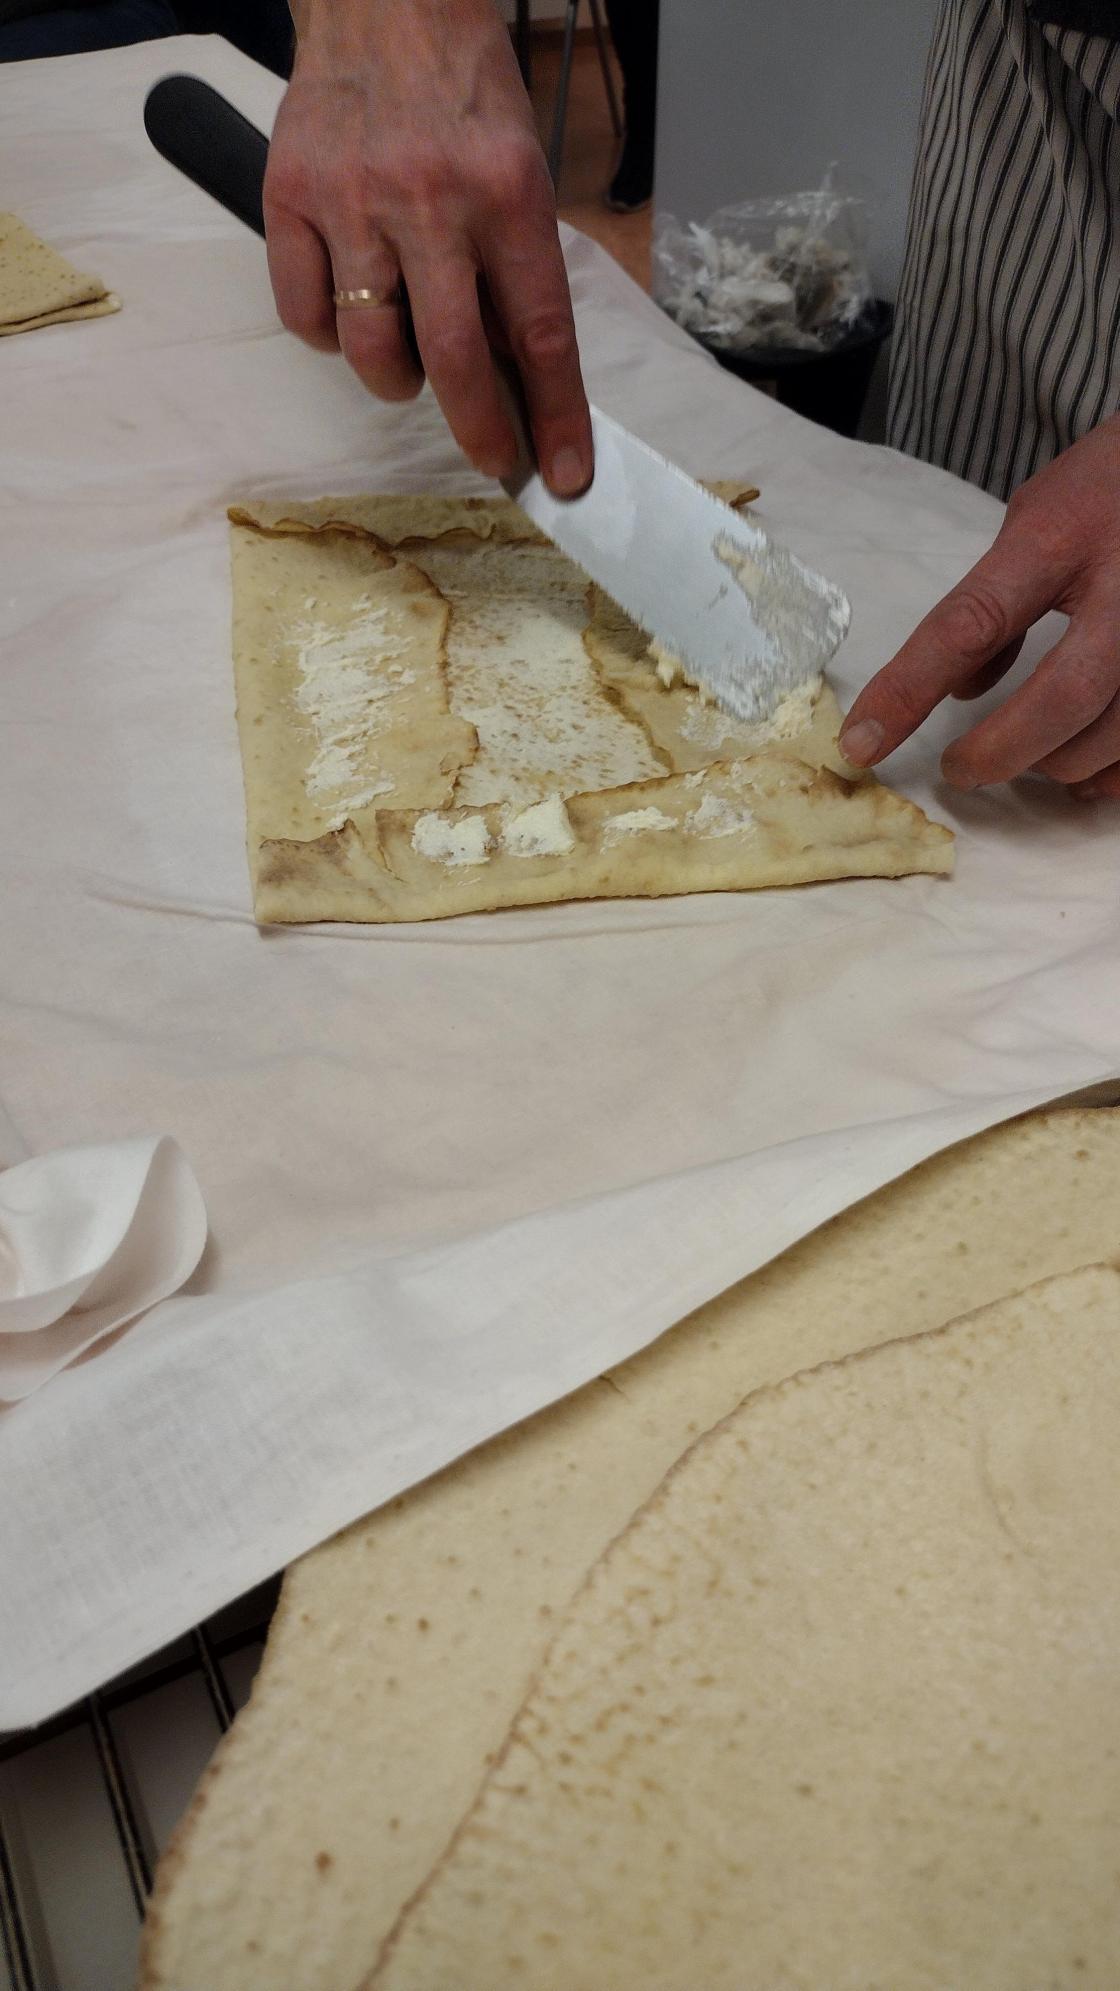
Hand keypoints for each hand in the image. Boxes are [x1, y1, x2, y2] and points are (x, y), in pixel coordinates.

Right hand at [264, 0, 592, 495]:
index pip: (539, 333)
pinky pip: (305, 317)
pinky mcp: (288, 198)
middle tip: (494, 459)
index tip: (567, 475)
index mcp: (506, 192)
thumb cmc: (463, 92)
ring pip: (372, 350)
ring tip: (411, 359)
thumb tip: (518, 381)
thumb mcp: (519, 166)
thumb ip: (517, 266)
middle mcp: (430, 200)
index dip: (555, 415)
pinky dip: (331, 337)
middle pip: (455, 359)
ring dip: (399, 381)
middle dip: (480, 431)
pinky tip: (352, 309)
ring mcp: (351, 202)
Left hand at [840, 416, 1119, 799]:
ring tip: (1029, 757)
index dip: (910, 689)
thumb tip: (960, 691)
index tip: (862, 742)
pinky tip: (1083, 770)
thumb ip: (995, 599)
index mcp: (1059, 539)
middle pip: (1063, 697)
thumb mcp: (1037, 518)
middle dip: (1001, 750)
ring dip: (1056, 762)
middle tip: (961, 769)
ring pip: (1111, 733)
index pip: (970, 623)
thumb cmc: (1106, 488)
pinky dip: (1108, 774)